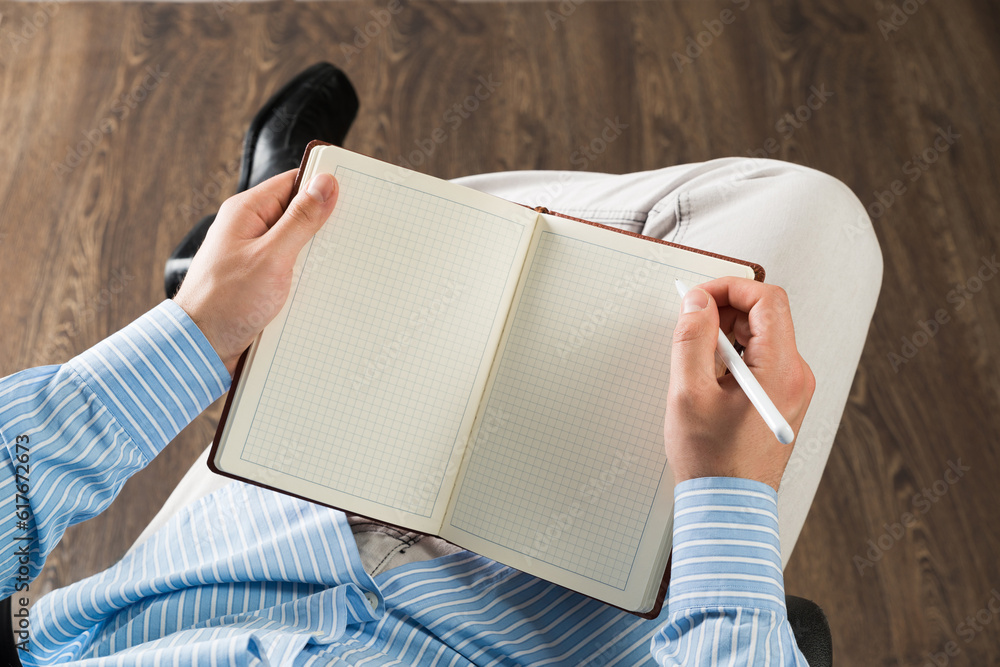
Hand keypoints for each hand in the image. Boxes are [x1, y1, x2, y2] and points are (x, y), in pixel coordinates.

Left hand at [172, 170, 338, 378]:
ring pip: (297, 243)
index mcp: (246, 211)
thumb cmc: (225, 303)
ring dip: (315, 255)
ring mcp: (254, 255)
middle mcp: (248, 229)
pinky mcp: (259, 279)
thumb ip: (300, 220)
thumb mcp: (271, 257)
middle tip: (348, 236)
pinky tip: (319, 285)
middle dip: (323, 225)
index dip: (323, 188)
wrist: (201, 348)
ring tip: (334, 265)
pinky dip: (305, 275)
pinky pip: (290, 267)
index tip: (353, 196)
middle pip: (297, 213)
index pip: (293, 183)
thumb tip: (324, 184)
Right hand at [663, 277, 814, 490]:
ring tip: (696, 361)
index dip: (729, 288)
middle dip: (723, 311)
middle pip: (766, 315)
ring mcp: (793, 388)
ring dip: (726, 335)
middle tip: (689, 325)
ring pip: (761, 336)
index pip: (767, 299)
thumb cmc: (711, 459)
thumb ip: (692, 338)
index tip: (698, 298)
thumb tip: (697, 302)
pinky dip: (733, 355)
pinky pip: (760, 358)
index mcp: (780, 370)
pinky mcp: (782, 398)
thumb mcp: (689, 392)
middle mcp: (796, 375)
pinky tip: (708, 378)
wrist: (728, 506)